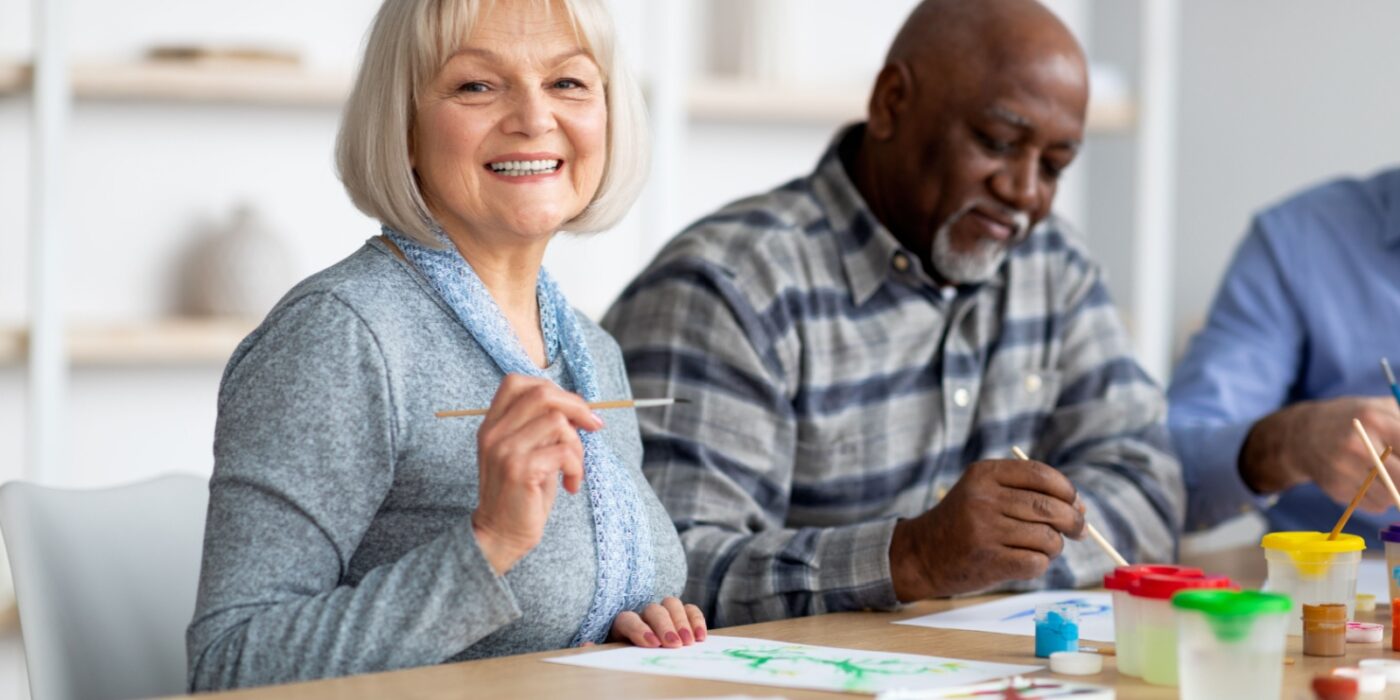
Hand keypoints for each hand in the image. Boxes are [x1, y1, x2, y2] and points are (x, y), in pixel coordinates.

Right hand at [472, 374, 602, 575]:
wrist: (500, 536)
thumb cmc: (521, 495)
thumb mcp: (528, 453)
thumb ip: (543, 427)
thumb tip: (582, 407)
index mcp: (492, 425)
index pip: (516, 382)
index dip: (552, 388)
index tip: (574, 410)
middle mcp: (494, 433)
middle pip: (542, 394)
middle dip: (577, 407)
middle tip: (593, 427)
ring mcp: (505, 450)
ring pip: (558, 422)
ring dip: (578, 446)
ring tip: (574, 469)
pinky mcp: (520, 470)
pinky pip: (564, 452)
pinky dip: (577, 468)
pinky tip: (571, 485)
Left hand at [605, 597, 706, 648]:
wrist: (636, 656)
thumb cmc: (623, 657)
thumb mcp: (610, 656)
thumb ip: (600, 651)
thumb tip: (587, 644)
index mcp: (622, 625)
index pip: (628, 618)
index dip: (639, 629)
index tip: (652, 643)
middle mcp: (642, 615)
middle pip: (653, 610)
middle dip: (665, 626)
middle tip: (674, 644)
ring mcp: (662, 613)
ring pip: (672, 604)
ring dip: (682, 622)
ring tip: (689, 642)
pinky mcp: (680, 616)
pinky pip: (690, 609)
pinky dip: (696, 620)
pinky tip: (701, 637)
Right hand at [889, 459, 1084, 600]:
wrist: (922, 554)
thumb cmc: (964, 523)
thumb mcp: (985, 494)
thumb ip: (1028, 494)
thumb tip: (1081, 508)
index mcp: (984, 474)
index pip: (1041, 474)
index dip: (1067, 490)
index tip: (1075, 503)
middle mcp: (983, 498)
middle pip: (1049, 507)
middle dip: (1073, 521)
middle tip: (1079, 531)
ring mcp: (984, 530)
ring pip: (1047, 538)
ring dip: (1054, 547)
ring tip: (1041, 548)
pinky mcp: (988, 560)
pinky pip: (1036, 562)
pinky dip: (1039, 564)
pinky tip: (1025, 561)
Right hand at [1241, 396, 1399, 512]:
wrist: (1297, 435)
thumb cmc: (1347, 419)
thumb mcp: (1379, 407)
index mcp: (1374, 419)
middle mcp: (1359, 445)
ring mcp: (1345, 470)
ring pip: (1392, 496)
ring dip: (1394, 490)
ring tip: (1385, 474)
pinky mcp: (1337, 490)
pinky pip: (1375, 505)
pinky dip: (1378, 499)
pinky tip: (1366, 481)